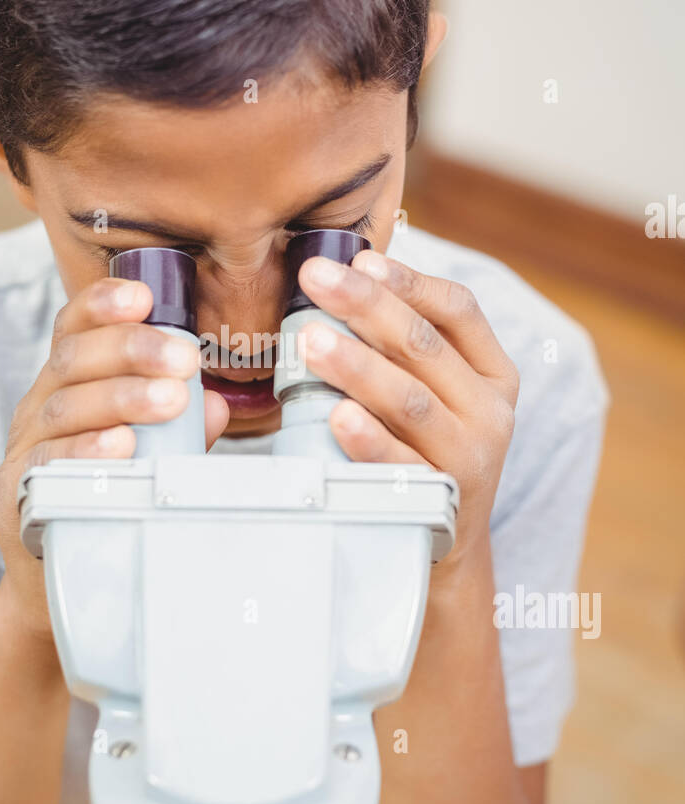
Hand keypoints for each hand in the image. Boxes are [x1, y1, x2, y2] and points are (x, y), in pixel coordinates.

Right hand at [0, 277, 228, 632]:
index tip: (144, 296)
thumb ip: (181, 431)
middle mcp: (37, 409)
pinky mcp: (13, 496)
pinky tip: (120, 444)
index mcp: (66, 386)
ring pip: (63, 408)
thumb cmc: (112, 503)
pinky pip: (46, 465)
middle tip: (185, 360)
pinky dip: (85, 451)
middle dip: (131, 351)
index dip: (102, 304)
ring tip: (170, 401)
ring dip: (120, 398)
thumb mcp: (150, 458)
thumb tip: (216, 406)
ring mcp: (20, 452)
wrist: (58, 586)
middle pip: (73, 361)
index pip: (73, 329)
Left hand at [296, 250, 519, 565]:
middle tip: (314, 279)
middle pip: (424, 346)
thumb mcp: (438, 393)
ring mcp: (469, 458)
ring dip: (357, 366)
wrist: (443, 543)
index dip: (409, 282)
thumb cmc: (426, 448)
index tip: (359, 259)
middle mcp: (490, 412)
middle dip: (365, 306)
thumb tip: (348, 272)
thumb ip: (410, 343)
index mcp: (494, 373)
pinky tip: (336, 416)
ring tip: (309, 340)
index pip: (459, 310)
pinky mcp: (438, 501)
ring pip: (410, 400)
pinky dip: (368, 440)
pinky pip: (400, 465)